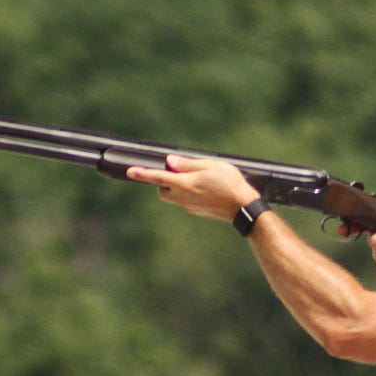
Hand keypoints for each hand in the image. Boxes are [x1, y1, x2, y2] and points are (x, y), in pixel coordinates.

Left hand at [126, 155, 259, 221]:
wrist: (243, 208)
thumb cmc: (230, 184)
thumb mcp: (211, 166)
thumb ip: (188, 164)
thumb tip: (170, 162)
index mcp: (185, 184)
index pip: (158, 177)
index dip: (143, 174)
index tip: (131, 171)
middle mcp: (184, 198)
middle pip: (162, 191)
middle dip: (162, 182)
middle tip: (176, 172)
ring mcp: (190, 207)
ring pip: (173, 198)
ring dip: (175, 189)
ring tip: (193, 180)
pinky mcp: (197, 212)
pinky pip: (185, 203)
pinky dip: (188, 195)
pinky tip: (205, 190)